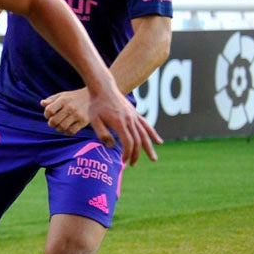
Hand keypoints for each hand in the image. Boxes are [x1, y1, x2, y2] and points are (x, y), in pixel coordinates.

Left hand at [41, 87, 91, 135]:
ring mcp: (77, 115)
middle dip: (51, 123)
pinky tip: (67, 128)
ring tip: (60, 125)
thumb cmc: (74, 97)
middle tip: (53, 122)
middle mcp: (70, 107)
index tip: (49, 115)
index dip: (46, 115)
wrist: (94, 97)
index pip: (49, 110)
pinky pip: (71, 131)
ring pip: (62, 127)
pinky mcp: (83, 121)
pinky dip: (66, 132)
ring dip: (58, 128)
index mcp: (63, 100)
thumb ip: (51, 99)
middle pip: (54, 121)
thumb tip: (42, 103)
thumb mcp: (63, 95)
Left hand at [43, 87, 161, 165]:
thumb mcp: (94, 121)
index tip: (123, 161)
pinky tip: (159, 142)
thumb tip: (112, 146)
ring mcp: (134, 116)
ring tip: (153, 159)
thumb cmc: (96, 105)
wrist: (103, 89)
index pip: (128, 142)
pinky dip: (153, 134)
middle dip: (136, 154)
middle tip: (133, 164)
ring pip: (145, 134)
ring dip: (149, 148)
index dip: (127, 153)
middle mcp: (130, 120)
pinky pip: (146, 125)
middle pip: (137, 140)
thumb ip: (103, 134)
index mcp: (120, 123)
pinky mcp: (135, 113)